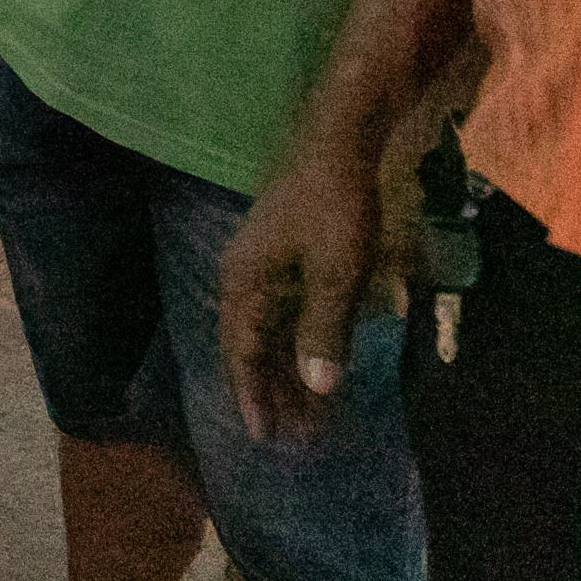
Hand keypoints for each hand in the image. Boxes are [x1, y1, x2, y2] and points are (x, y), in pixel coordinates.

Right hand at [219, 145, 386, 444]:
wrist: (339, 143)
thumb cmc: (335, 208)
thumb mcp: (336, 273)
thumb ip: (324, 330)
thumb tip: (317, 388)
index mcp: (244, 283)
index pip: (241, 353)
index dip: (254, 396)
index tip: (266, 437)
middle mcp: (243, 277)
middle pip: (250, 346)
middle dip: (270, 390)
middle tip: (295, 434)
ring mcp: (262, 265)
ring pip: (267, 331)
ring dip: (284, 368)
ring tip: (306, 408)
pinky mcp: (282, 254)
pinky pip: (281, 313)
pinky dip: (295, 341)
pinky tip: (313, 358)